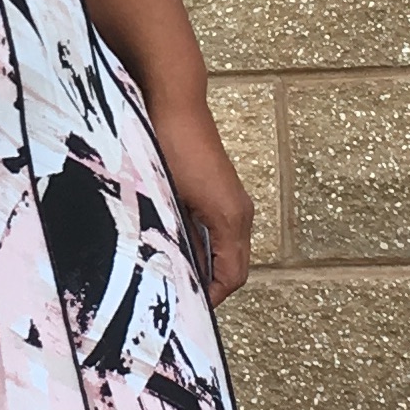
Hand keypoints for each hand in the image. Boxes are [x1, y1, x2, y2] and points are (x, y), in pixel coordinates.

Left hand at [149, 105, 254, 305]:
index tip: (185, 309)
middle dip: (208, 284)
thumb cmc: (171, 143)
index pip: (231, 278)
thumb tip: (178, 274)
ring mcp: (232, 199)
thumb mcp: (170, 200)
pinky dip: (201, 243)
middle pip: (233, 266)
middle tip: (176, 296)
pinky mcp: (220, 190)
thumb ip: (180, 241)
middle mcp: (240, 211)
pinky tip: (173, 241)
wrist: (174, 100)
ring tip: (172, 271)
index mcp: (232, 219)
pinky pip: (218, 229)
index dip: (209, 298)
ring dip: (203, 263)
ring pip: (225, 248)